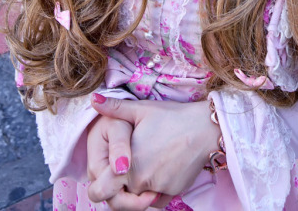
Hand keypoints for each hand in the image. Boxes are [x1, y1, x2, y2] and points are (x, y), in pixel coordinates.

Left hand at [87, 95, 220, 208]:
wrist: (204, 128)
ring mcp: (158, 190)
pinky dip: (155, 190)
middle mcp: (141, 183)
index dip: (101, 184)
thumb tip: (93, 99)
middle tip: (128, 166)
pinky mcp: (174, 192)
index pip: (101, 190)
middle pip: (120, 196)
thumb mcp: (142, 109)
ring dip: (138, 188)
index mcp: (128, 166)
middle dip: (120, 187)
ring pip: (139, 197)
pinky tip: (161, 168)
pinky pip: (157, 199)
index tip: (109, 170)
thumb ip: (115, 108)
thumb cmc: (172, 117)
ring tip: (147, 162)